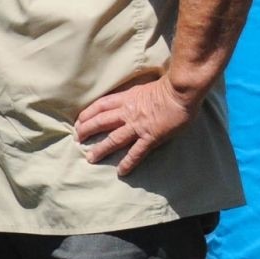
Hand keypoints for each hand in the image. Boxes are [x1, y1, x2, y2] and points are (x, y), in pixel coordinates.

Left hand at [74, 77, 194, 174]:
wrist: (182, 91)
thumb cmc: (169, 87)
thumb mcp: (143, 88)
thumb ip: (134, 96)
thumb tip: (129, 101)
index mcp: (126, 98)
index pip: (100, 106)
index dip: (87, 114)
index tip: (79, 121)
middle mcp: (127, 112)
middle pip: (100, 122)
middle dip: (86, 131)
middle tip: (78, 139)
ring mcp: (138, 126)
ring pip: (114, 139)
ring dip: (101, 149)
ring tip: (90, 158)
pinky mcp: (151, 137)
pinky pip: (136, 152)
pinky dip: (128, 162)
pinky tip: (121, 171)